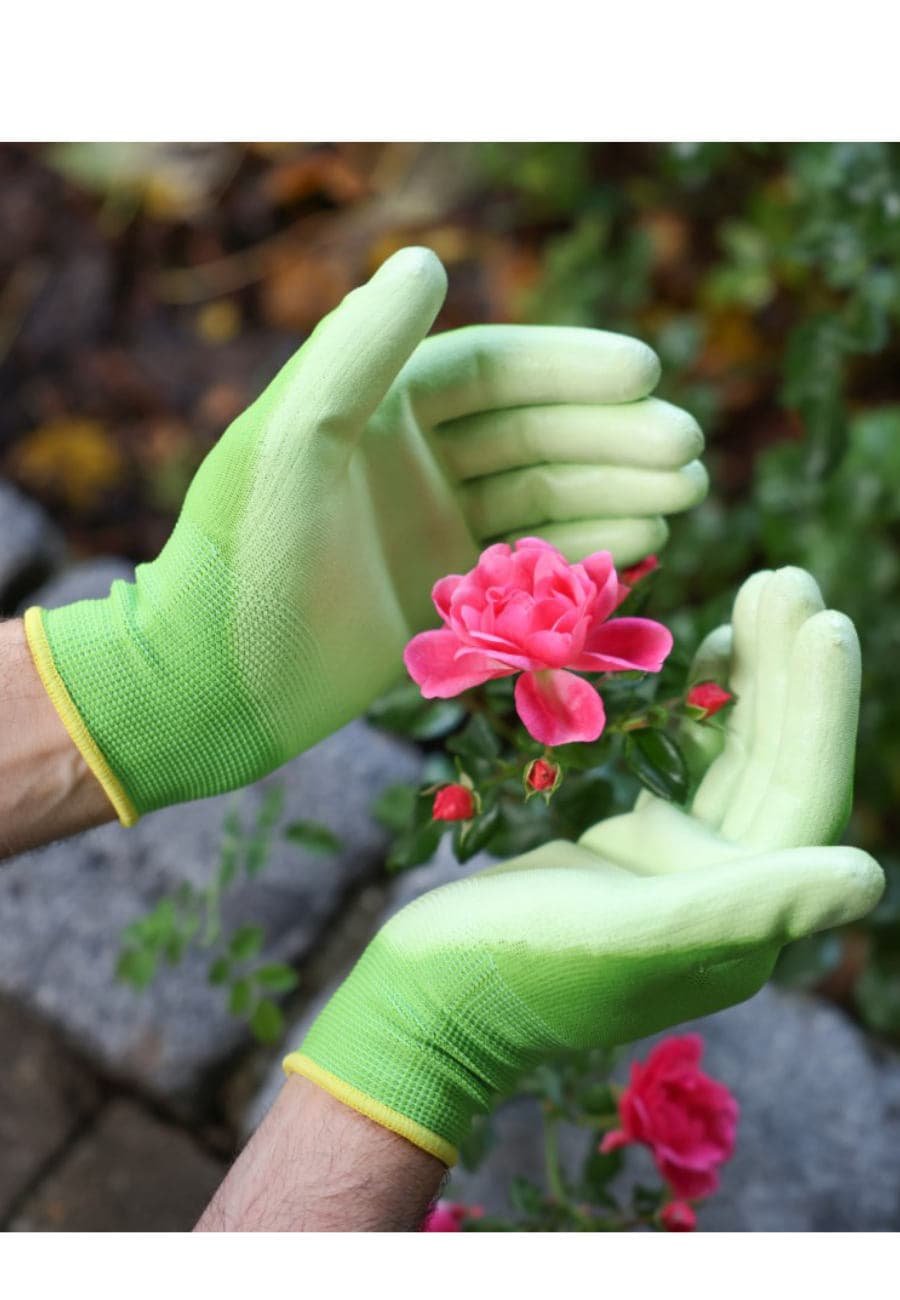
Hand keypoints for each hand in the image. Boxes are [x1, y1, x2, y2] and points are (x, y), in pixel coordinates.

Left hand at [24, 247, 705, 823]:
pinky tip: (641, 542)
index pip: (494, 370)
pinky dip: (585, 549)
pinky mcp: (447, 595)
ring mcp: (432, 527)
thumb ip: (357, 346)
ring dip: (614, 489)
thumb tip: (427, 257)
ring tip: (684, 493)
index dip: (571, 367)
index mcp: (376, 407)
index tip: (645, 373)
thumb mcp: (295, 438)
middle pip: (533, 431)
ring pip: (542, 494)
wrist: (215, 681)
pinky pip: (532, 561)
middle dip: (611, 436)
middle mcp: (410, 459)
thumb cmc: (248, 553)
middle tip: (687, 450)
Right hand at [284, 567, 881, 1165]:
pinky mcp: (636, 851)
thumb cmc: (512, 967)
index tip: (820, 618)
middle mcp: (730, 897)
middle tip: (786, 578)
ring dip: (754, 677)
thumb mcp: (624, 931)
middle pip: (780, 766)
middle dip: (787, 671)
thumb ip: (744, 906)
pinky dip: (708, 708)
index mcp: (742, 924)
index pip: (804, 799)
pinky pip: (694, 766)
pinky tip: (715, 651)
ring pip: (741, 758)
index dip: (820, 710)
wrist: (429, 1000)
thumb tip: (868, 876)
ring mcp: (683, 872)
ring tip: (762, 591)